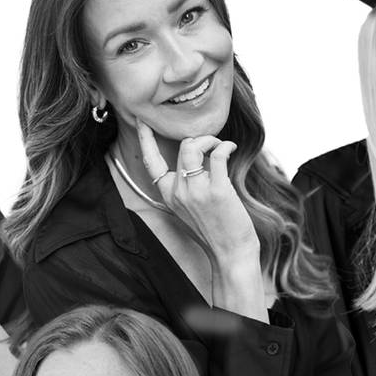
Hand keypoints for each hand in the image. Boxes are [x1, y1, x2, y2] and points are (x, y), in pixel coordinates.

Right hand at [137, 121, 260, 264]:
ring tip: (221, 146)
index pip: (150, 161)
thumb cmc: (215, 231)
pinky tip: (231, 148)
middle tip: (214, 146)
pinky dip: (225, 146)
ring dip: (210, 139)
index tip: (143, 121)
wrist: (230, 254)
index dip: (145, 138)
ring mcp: (196, 191)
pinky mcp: (217, 191)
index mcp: (168, 195)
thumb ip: (187, 186)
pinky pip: (217, 154)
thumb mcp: (190, 208)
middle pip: (182, 147)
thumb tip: (198, 158)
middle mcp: (178, 192)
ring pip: (193, 146)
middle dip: (201, 139)